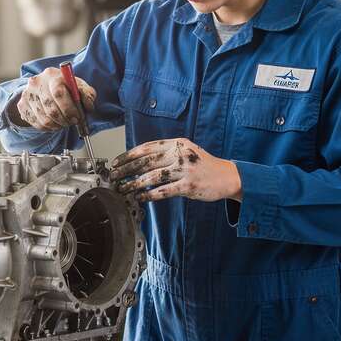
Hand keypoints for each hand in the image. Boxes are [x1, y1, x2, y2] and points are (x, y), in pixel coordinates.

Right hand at [12, 67, 96, 130]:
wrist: (46, 87)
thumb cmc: (66, 88)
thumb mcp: (80, 87)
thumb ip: (87, 95)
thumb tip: (87, 106)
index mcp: (52, 75)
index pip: (58, 93)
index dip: (69, 109)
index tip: (77, 118)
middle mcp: (36, 83)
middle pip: (51, 109)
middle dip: (65, 120)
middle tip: (72, 122)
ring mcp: (27, 94)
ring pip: (44, 119)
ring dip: (58, 125)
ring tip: (64, 122)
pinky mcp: (22, 105)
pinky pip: (37, 123)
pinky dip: (48, 127)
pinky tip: (55, 123)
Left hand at [111, 139, 241, 202]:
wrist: (227, 176)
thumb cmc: (203, 165)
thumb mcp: (186, 150)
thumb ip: (166, 152)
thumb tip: (140, 160)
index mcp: (177, 143)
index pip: (147, 147)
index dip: (129, 155)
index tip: (116, 162)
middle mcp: (180, 154)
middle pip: (146, 161)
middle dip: (126, 169)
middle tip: (114, 176)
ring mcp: (185, 170)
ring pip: (152, 177)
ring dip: (134, 184)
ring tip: (123, 189)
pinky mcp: (189, 186)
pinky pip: (164, 191)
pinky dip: (150, 194)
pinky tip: (140, 197)